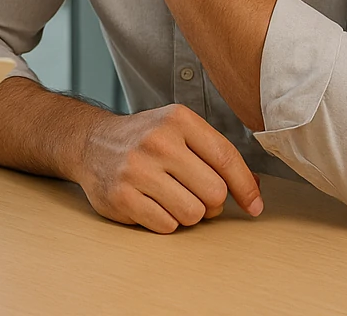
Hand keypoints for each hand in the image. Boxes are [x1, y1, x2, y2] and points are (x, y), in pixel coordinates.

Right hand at [75, 104, 262, 232]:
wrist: (91, 143)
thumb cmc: (145, 139)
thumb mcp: (179, 131)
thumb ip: (215, 154)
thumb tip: (255, 189)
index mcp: (177, 120)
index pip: (226, 158)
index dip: (246, 187)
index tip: (254, 206)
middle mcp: (157, 141)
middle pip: (214, 193)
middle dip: (212, 203)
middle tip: (196, 195)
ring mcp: (137, 169)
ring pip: (192, 214)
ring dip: (188, 214)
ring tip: (172, 198)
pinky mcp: (121, 196)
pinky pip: (166, 226)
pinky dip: (166, 222)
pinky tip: (153, 204)